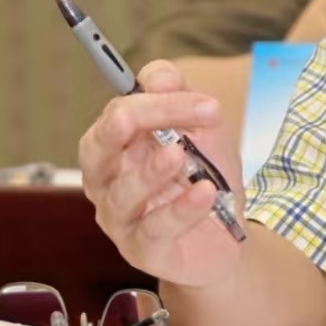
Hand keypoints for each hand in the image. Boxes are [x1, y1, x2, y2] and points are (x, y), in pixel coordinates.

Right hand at [78, 60, 246, 287]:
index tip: (206, 103)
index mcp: (118, 144)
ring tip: (179, 157)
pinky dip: (180, 209)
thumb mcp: (203, 134)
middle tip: (154, 117)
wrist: (225, 236)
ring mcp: (120, 216)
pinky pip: (153, 228)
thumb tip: (158, 76)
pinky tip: (204, 193)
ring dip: (150, 171)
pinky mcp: (141, 249)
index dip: (155, 100)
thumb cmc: (203, 178)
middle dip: (129, 124)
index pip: (120, 110)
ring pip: (121, 192)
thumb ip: (183, 103)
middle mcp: (108, 179)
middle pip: (100, 146)